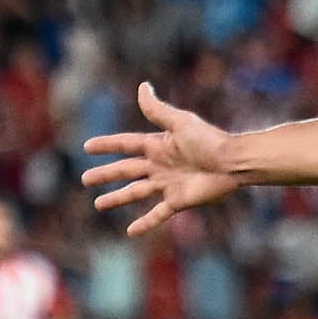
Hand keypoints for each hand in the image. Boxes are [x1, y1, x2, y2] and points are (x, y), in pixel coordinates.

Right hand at [80, 82, 243, 235]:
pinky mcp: (178, 201)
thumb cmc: (208, 140)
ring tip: (99, 204)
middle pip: (126, 170)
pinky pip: (158, 215)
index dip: (107, 145)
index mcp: (158, 145)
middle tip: (86, 179)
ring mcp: (168, 184)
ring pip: (136, 192)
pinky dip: (145, 223)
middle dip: (106, 174)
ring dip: (117, 198)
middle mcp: (160, 165)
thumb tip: (142, 87)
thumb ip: (158, 110)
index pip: (126, 145)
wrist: (231, 163)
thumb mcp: (179, 122)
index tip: (87, 147)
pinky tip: (130, 232)